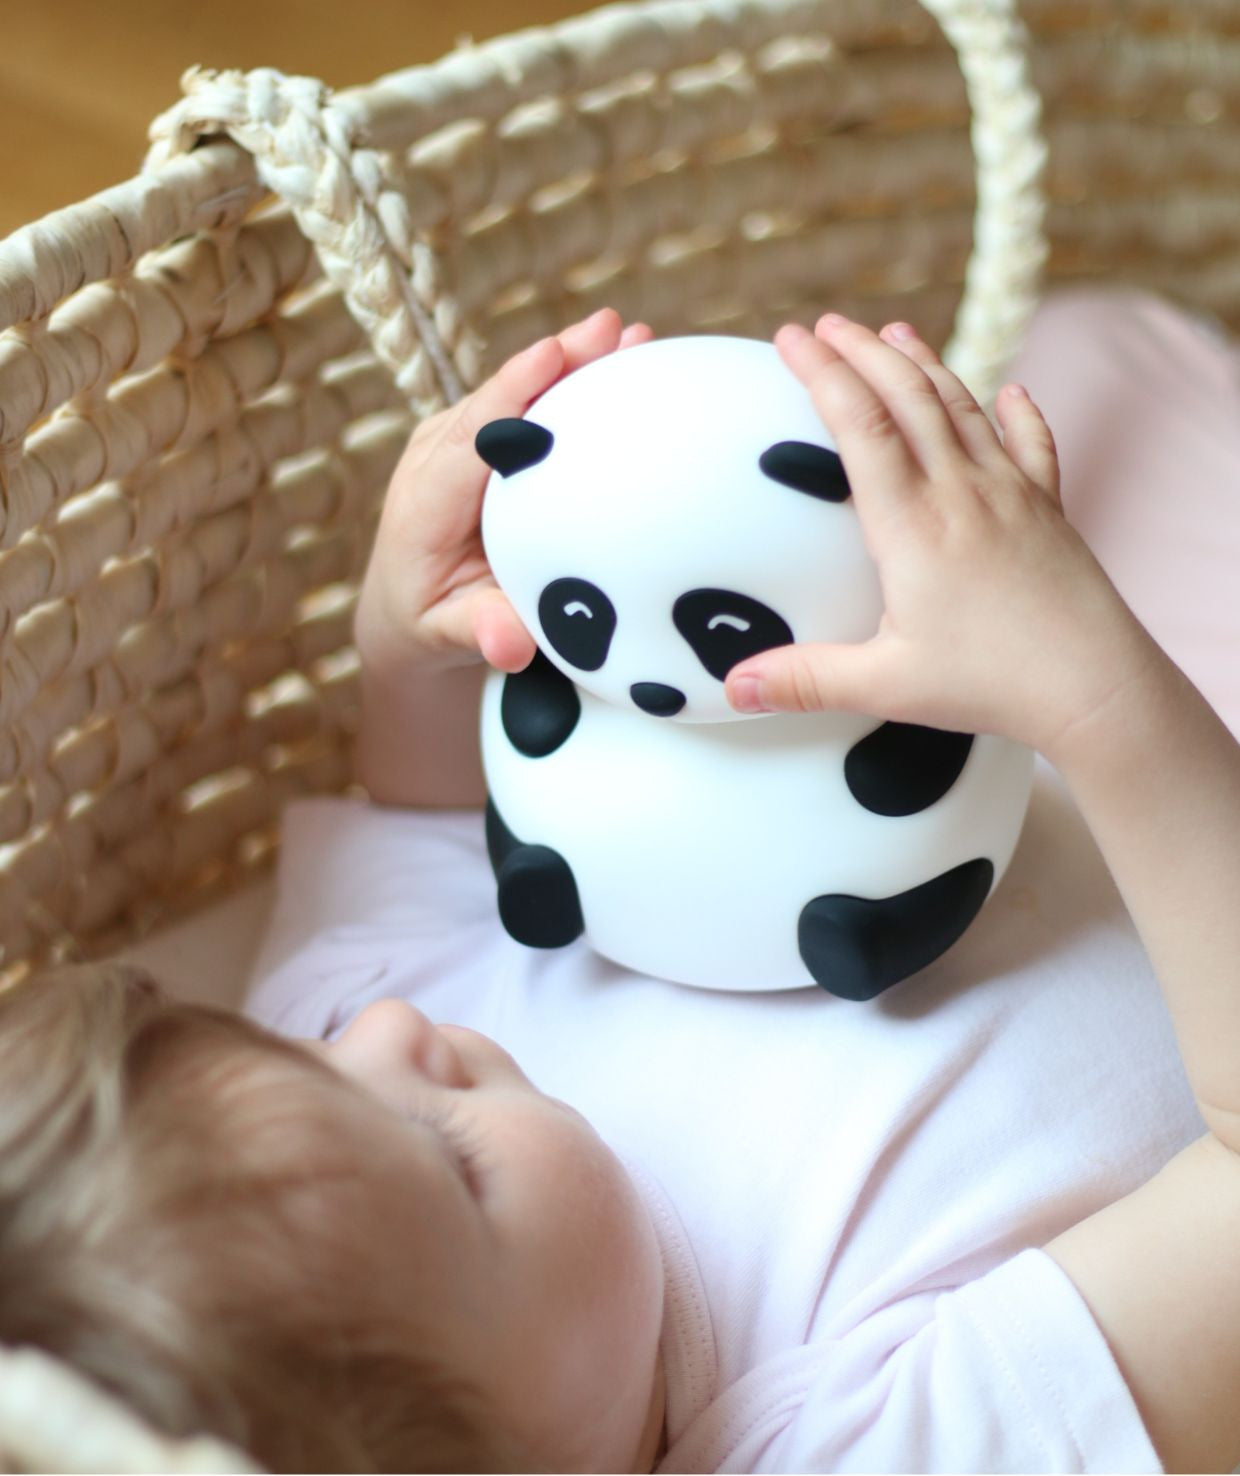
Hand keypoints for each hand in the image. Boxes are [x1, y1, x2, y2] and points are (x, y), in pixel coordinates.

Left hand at [354, 308, 653, 678]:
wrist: (404, 610)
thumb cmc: (429, 624)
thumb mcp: (447, 639)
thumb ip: (480, 633)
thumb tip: (511, 646)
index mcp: (425, 502)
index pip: (471, 438)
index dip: (511, 394)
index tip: (551, 356)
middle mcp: (439, 458)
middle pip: (500, 400)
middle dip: (557, 362)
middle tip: (611, 331)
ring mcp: (463, 442)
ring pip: (521, 394)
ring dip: (575, 362)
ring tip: (630, 334)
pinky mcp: (488, 441)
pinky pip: (532, 406)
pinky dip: (576, 382)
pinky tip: (625, 360)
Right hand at [724, 314, 1161, 762]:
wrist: (1096, 687)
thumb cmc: (993, 685)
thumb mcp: (886, 687)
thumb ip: (806, 681)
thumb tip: (734, 688)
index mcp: (912, 525)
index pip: (859, 424)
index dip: (821, 372)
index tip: (790, 338)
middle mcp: (961, 492)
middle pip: (908, 396)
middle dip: (863, 351)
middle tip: (827, 324)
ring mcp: (1011, 495)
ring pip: (963, 407)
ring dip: (925, 364)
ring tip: (894, 334)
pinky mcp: (1048, 511)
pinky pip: (1032, 445)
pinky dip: (1018, 413)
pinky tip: (1012, 394)